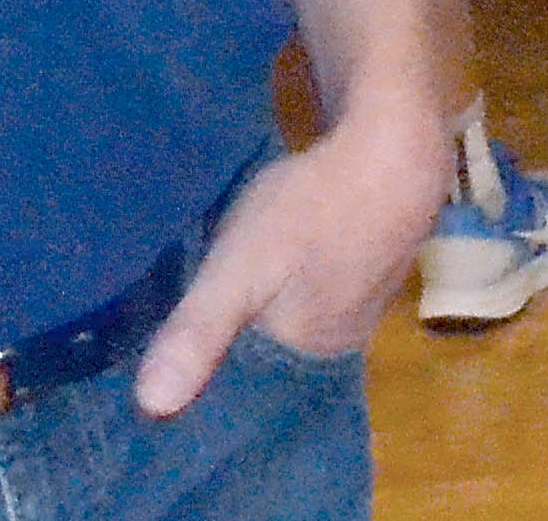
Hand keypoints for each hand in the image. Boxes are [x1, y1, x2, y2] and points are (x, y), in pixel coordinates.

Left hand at [131, 107, 449, 414]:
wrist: (395, 142)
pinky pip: (324, 265)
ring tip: (245, 241)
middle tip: (211, 261)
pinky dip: (302, 250)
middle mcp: (346, 334)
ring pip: (301, 295)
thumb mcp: (242, 264)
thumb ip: (201, 328)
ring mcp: (370, 291)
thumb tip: (152, 405)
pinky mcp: (379, 249)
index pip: (251, 363)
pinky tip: (288, 222)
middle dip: (246, 305)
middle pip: (277, 330)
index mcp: (313, 349)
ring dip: (275, 274)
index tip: (190, 305)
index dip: (219, 336)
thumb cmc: (315, 207)